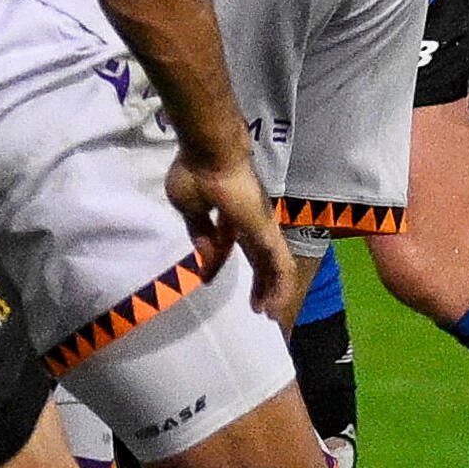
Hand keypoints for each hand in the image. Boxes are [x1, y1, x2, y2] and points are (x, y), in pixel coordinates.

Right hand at [165, 133, 304, 321]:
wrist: (211, 153)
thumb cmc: (196, 173)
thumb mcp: (188, 208)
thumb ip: (200, 234)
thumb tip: (207, 260)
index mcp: (228, 213)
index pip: (226, 241)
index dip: (216, 259)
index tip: (206, 277)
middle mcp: (250, 222)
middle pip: (259, 257)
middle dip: (259, 282)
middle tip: (257, 306)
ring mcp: (262, 228)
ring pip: (274, 266)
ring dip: (272, 290)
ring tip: (269, 313)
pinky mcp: (268, 233)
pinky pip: (280, 267)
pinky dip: (280, 288)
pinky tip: (273, 307)